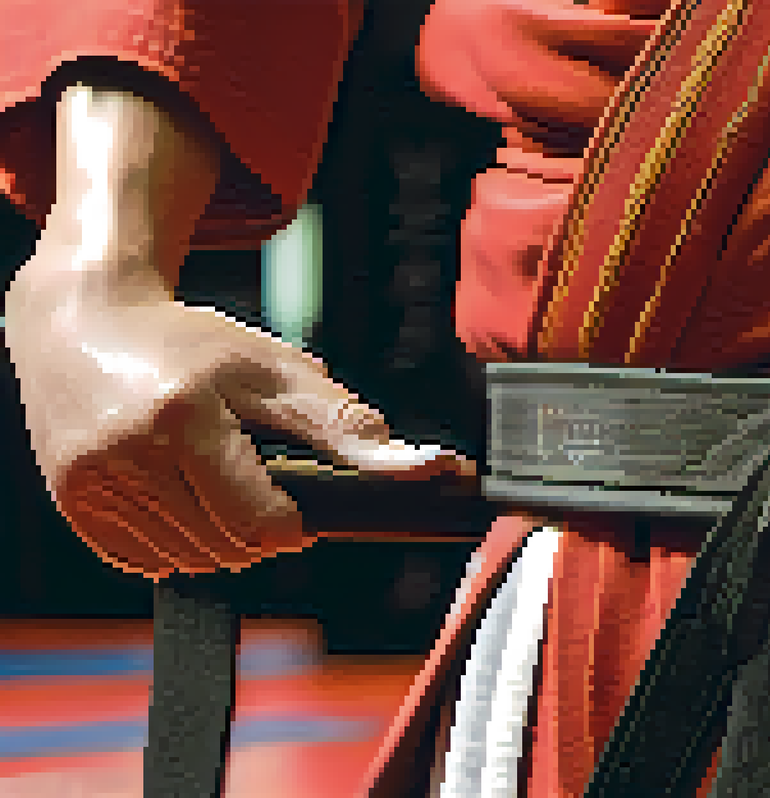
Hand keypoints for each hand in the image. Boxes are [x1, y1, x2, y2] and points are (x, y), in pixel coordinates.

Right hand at [5, 257, 473, 579]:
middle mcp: (126, 453)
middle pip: (227, 550)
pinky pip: (144, 560)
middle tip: (257, 482)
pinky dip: (175, 543)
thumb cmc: (190, 344)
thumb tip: (419, 465)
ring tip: (217, 482)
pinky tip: (178, 495)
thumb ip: (342, 424)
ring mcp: (89, 483)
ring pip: (187, 562)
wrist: (81, 323)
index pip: (261, 524)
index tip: (298, 502)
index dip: (294, 524)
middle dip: (259, 530)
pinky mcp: (69, 503)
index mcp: (182, 417)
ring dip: (219, 540)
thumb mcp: (274, 369)